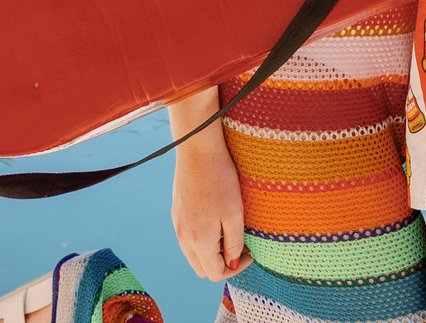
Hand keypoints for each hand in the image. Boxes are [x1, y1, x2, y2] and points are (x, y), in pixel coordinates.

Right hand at [170, 131, 249, 281]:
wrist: (197, 151)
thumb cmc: (220, 180)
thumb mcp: (235, 214)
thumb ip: (234, 243)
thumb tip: (232, 263)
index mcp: (199, 241)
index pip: (216, 273)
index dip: (236, 268)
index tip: (249, 253)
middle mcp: (184, 238)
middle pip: (202, 269)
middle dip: (222, 263)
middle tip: (240, 245)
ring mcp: (178, 226)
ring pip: (194, 254)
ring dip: (212, 252)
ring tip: (229, 232)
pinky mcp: (176, 213)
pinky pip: (189, 238)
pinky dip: (203, 239)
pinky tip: (215, 219)